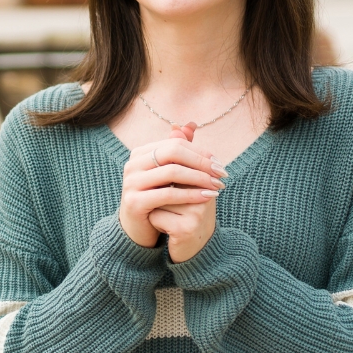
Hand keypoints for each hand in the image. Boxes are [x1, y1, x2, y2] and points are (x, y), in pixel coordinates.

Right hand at [118, 122, 224, 249]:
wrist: (138, 228)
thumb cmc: (157, 199)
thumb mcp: (168, 173)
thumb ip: (177, 150)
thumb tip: (191, 124)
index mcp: (140, 153)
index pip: (175, 143)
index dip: (200, 152)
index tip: (219, 163)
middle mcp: (132, 165)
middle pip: (173, 153)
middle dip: (201, 162)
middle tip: (222, 173)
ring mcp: (131, 183)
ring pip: (172, 172)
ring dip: (199, 178)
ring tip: (218, 185)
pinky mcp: (134, 202)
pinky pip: (168, 194)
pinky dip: (191, 194)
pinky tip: (207, 197)